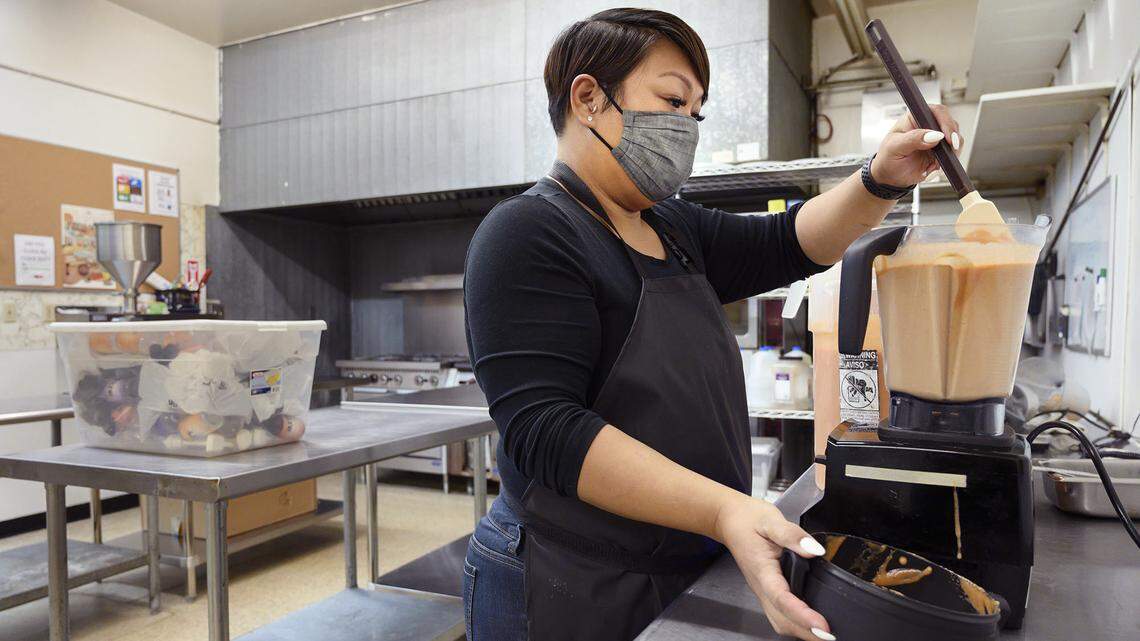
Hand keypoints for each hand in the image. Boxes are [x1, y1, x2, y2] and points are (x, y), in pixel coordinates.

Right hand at [714, 495, 834, 640]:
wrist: (730, 520)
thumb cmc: (748, 520)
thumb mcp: (771, 520)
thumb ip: (792, 535)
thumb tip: (814, 550)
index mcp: (762, 570)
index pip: (781, 598)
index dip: (802, 614)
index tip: (822, 625)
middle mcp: (761, 586)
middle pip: (781, 619)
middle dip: (805, 632)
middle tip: (830, 636)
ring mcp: (762, 591)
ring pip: (779, 621)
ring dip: (800, 631)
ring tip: (823, 633)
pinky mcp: (766, 591)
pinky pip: (779, 615)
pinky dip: (796, 623)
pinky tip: (810, 621)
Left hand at [870, 104, 961, 188]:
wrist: (890, 176)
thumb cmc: (888, 158)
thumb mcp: (895, 147)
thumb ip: (913, 139)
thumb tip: (935, 135)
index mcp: (915, 117)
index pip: (936, 111)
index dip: (946, 122)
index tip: (948, 138)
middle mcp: (928, 125)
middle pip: (951, 125)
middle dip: (952, 141)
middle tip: (948, 154)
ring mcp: (937, 138)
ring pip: (956, 140)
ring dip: (949, 155)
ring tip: (932, 167)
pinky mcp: (941, 151)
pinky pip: (953, 155)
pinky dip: (946, 164)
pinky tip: (932, 171)